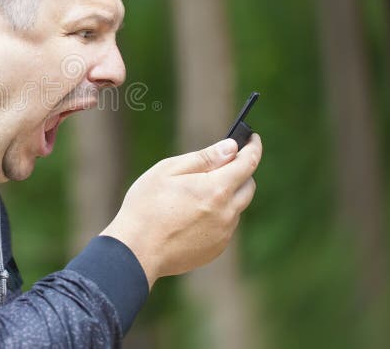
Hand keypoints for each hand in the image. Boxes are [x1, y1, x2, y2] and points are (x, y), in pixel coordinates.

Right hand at [100, 134, 261, 288]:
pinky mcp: (216, 249)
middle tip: (219, 165)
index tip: (252, 138)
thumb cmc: (146, 206)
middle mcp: (227, 213)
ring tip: (194, 194)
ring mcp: (223, 234)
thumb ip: (204, 158)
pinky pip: (225, 226)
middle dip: (239, 172)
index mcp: (216, 189)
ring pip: (236, 207)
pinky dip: (217, 215)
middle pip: (248, 186)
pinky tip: (190, 216)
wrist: (136, 250)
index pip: (248, 163)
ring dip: (226, 195)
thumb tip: (231, 147)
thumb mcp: (168, 171)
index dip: (253, 147)